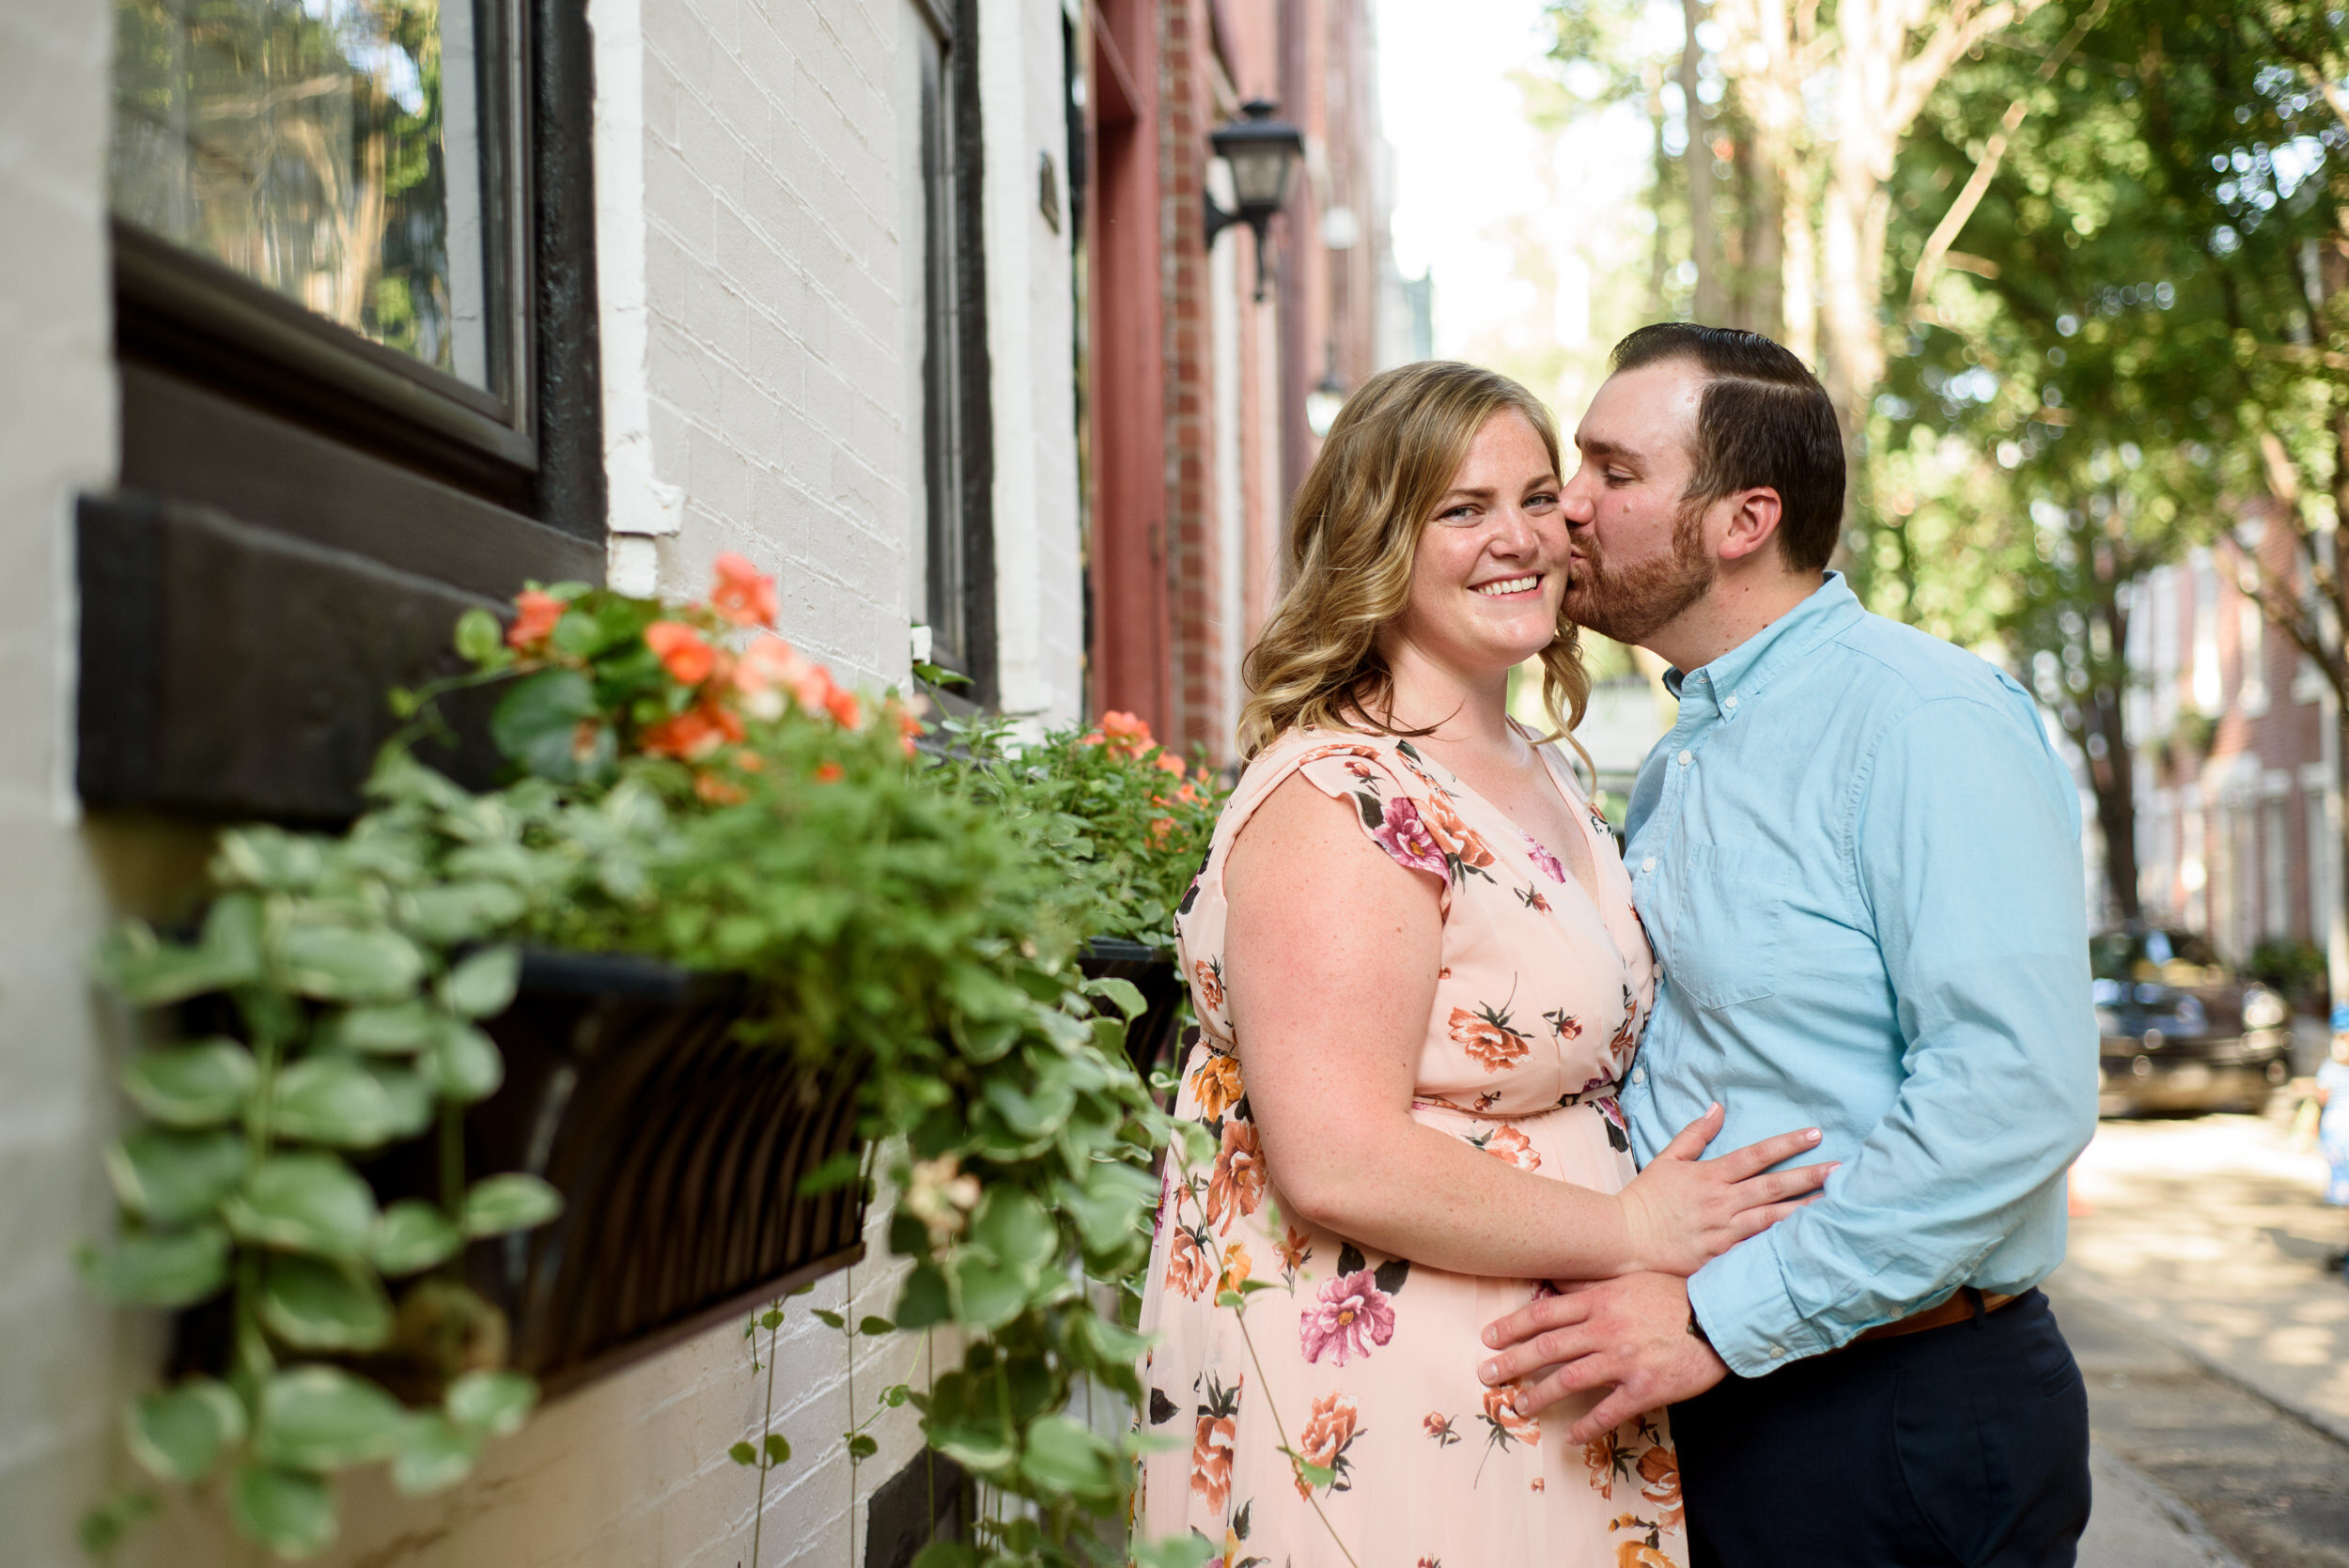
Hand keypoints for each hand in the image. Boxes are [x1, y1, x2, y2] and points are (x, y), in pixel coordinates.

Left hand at [1477, 1271, 1727, 1443]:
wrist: (1719, 1317)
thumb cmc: (1675, 1296)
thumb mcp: (1629, 1279)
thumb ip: (1594, 1285)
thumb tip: (1557, 1281)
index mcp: (1600, 1300)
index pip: (1544, 1314)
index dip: (1512, 1326)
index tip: (1489, 1338)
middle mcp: (1606, 1329)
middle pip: (1547, 1347)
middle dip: (1512, 1362)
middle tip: (1487, 1375)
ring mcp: (1625, 1359)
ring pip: (1570, 1379)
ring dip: (1540, 1395)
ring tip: (1520, 1406)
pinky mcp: (1645, 1387)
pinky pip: (1608, 1411)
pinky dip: (1586, 1427)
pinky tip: (1569, 1437)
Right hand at [1615, 1103, 1832, 1275]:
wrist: (1623, 1238)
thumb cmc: (1645, 1198)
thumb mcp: (1668, 1159)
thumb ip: (1695, 1134)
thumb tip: (1717, 1108)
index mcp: (1710, 1175)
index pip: (1756, 1155)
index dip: (1788, 1144)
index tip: (1815, 1134)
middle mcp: (1721, 1202)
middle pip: (1773, 1186)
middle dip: (1809, 1177)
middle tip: (1842, 1170)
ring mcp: (1722, 1231)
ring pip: (1772, 1219)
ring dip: (1805, 1211)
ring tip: (1835, 1205)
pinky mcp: (1720, 1257)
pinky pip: (1757, 1249)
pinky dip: (1781, 1243)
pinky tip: (1806, 1241)